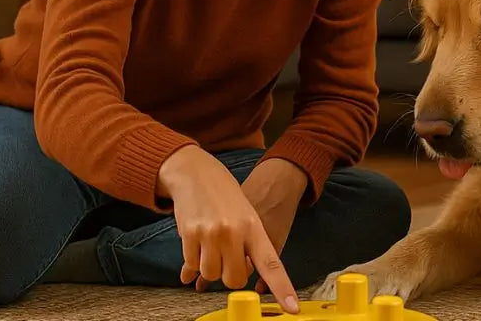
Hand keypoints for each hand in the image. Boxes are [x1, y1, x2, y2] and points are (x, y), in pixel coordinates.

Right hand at [156, 146, 299, 312]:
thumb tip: (245, 274)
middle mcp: (233, 232)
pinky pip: (191, 265)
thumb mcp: (246, 215)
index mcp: (254, 228)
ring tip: (211, 245)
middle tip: (227, 257)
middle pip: (234, 279)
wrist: (195, 172)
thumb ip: (248, 245)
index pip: (271, 264)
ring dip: (209, 268)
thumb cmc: (225, 196)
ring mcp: (210, 234)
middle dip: (230, 275)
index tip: (291, 308)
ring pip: (210, 274)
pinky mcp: (189, 234)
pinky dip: (192, 261)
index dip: (282, 288)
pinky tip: (196, 244)